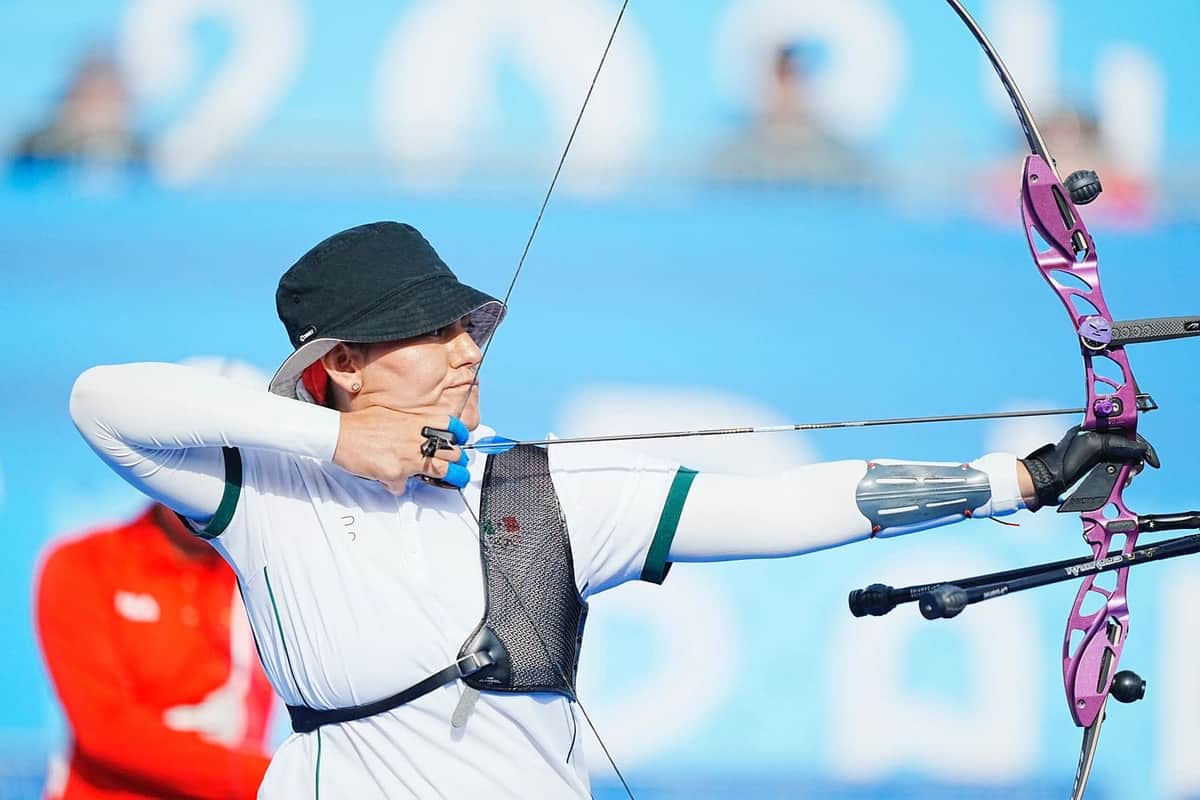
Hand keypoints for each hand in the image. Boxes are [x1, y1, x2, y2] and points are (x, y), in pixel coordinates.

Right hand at [333, 408, 468, 492]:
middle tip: (458, 466)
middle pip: (453, 452)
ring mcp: (408, 457)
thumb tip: (422, 436)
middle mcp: (417, 439)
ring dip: (450, 478)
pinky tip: (392, 480)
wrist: (341, 434)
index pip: (452, 426)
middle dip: (458, 462)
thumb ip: (411, 427)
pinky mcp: (396, 473)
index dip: (461, 436)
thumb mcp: (394, 416)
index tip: (462, 441)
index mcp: (418, 422)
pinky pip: (403, 486)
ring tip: (454, 480)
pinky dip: (398, 486)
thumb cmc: (363, 425)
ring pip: (442, 471)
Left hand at [1020, 426, 1159, 510]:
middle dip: (1134, 458)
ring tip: (1124, 478)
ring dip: (1127, 470)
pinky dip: (1120, 476)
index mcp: (1095, 428)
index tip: (1149, 458)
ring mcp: (1096, 454)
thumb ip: (1117, 443)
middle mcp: (1097, 439)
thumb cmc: (1063, 460)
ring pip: (1123, 460)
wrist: (1047, 481)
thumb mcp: (1092, 446)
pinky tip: (1118, 482)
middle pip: (1127, 446)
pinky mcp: (1094, 467)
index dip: (1140, 443)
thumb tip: (1139, 447)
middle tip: (1133, 469)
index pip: (1126, 430)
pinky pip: (1114, 470)